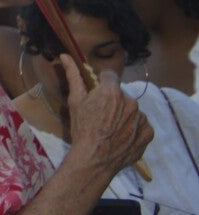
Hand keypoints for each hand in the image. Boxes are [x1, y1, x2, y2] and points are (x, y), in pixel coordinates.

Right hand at [59, 60, 153, 177]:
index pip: (109, 76)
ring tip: (112, 129)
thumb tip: (65, 55)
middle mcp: (131, 101)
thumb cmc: (82, 128)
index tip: (96, 96)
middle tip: (101, 116)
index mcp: (112, 91)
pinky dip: (133, 128)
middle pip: (121, 94)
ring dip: (124, 115)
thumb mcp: (75, 101)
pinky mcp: (148, 132)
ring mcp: (142, 118)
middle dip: (113, 101)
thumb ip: (73, 76)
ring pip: (132, 110)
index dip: (101, 84)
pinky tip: (122, 136)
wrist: (95, 158)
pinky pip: (141, 125)